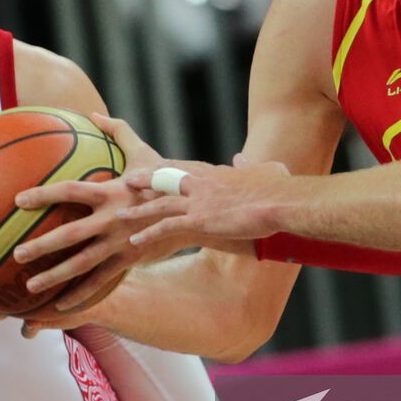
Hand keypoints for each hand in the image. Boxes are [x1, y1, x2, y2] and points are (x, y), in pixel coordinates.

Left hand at [6, 114, 179, 312]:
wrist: (200, 209)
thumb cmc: (167, 176)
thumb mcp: (143, 152)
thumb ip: (117, 131)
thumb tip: (94, 113)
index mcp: (111, 192)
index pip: (70, 191)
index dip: (44, 194)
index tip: (18, 200)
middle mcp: (112, 219)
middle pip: (71, 235)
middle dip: (42, 245)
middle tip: (16, 254)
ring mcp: (121, 243)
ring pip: (82, 264)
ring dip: (55, 276)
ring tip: (29, 287)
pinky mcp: (130, 260)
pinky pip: (101, 280)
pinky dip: (82, 294)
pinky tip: (61, 307)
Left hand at [119, 155, 295, 249]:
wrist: (280, 201)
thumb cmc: (278, 187)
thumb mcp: (264, 168)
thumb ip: (249, 164)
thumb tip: (242, 158)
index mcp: (216, 172)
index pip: (184, 167)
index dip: (167, 168)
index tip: (154, 168)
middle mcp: (202, 183)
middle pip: (164, 179)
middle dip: (144, 181)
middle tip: (126, 182)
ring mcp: (198, 201)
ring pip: (159, 204)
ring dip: (138, 210)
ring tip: (119, 216)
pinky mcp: (199, 220)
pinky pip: (167, 227)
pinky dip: (149, 234)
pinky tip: (134, 243)